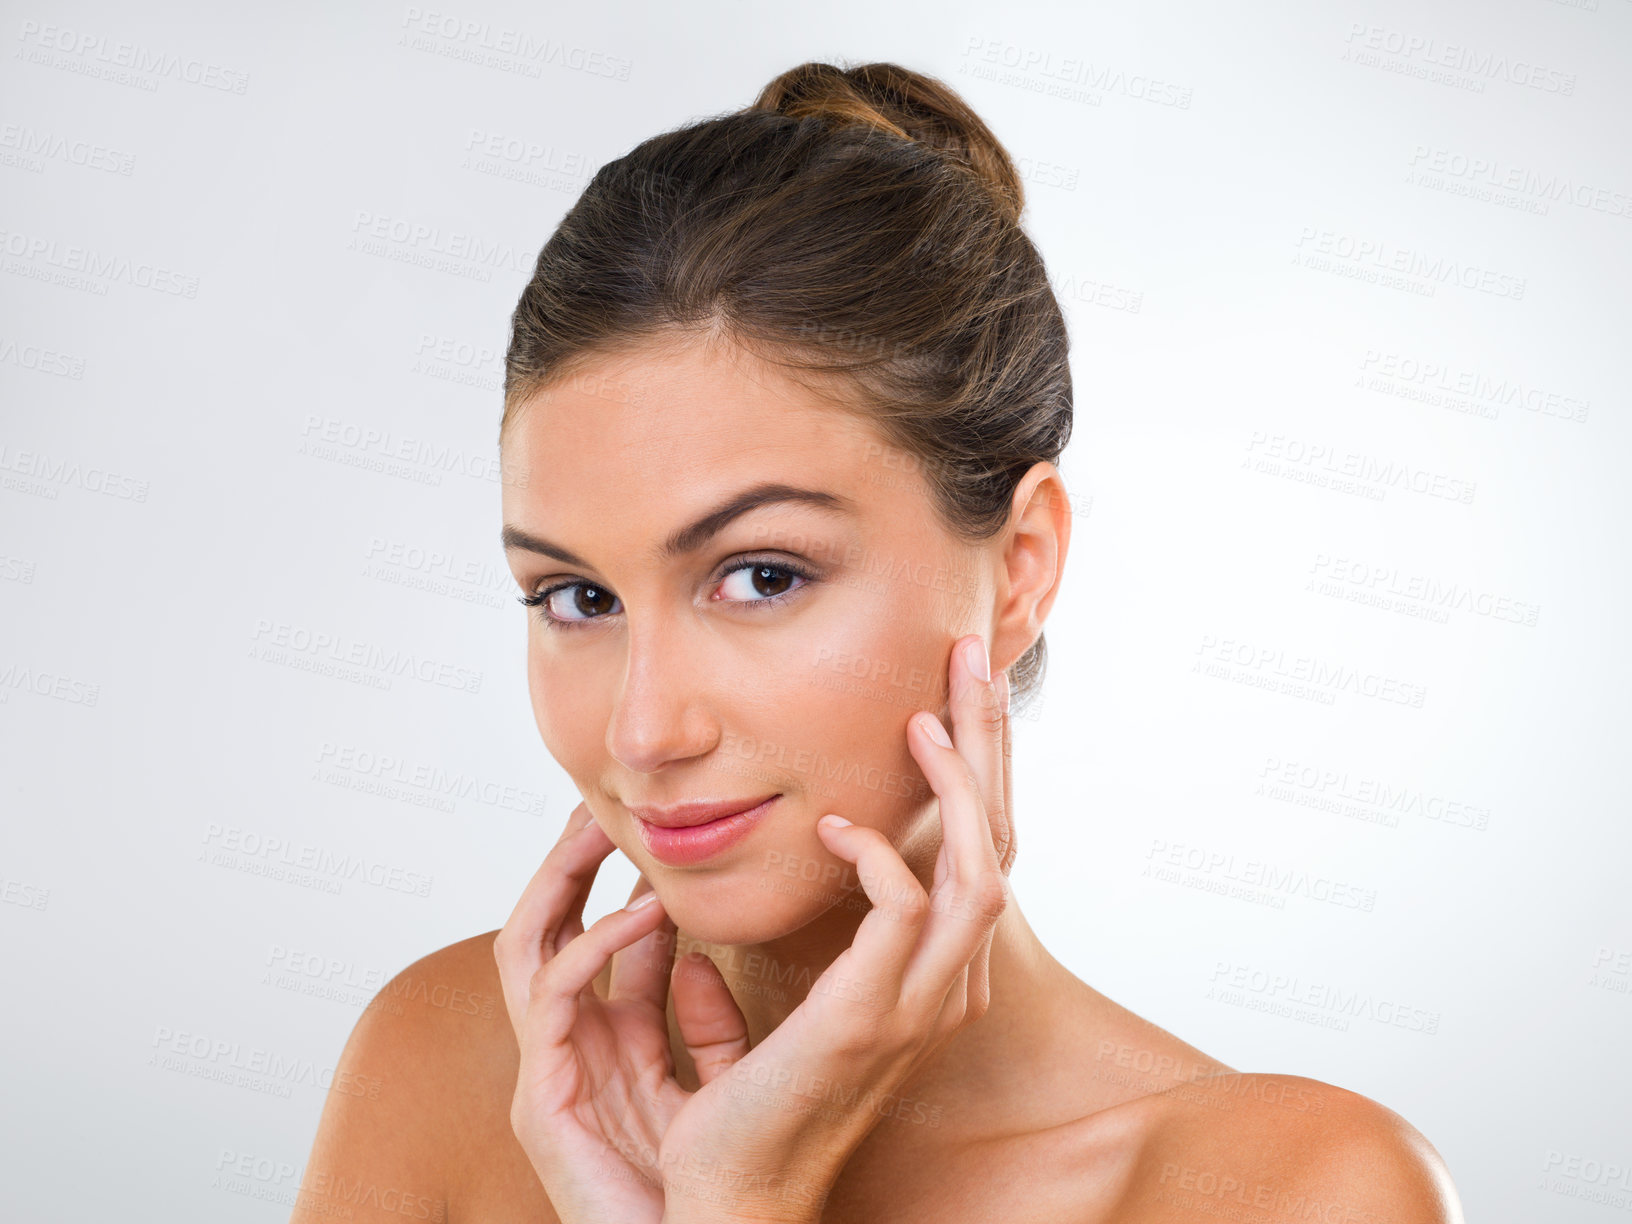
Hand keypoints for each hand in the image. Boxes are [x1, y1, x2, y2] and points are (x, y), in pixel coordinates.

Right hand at [492, 803, 684, 1223]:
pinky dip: (592, 945)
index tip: (655, 831)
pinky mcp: (540, 1098)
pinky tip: (642, 914)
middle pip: (546, 929)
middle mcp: (568, 1052)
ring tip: (602, 830)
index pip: (602, 945)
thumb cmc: (708, 1185)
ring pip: (524, 945)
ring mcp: (547, 1072)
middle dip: (570, 862)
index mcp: (608, 1048)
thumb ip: (707, 1024)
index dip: (621, 882)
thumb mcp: (714, 1081)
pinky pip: (549, 997)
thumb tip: (697, 954)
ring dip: (561, 881)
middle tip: (605, 806)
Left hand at [493, 632, 1014, 1223]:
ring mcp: (918, 1003)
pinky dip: (880, 853)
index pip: (984, 849)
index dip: (977, 769)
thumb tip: (810, 845)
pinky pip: (910, 907)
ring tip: (923, 715)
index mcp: (931, 975)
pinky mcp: (870, 1014)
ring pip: (984, 865)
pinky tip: (834, 824)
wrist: (732, 1193)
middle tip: (969, 658)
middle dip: (989, 743)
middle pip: (1003, 840)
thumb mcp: (805, 991)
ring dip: (960, 782)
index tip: (949, 696)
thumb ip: (827, 926)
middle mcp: (945, 984)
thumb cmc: (758, 1095)